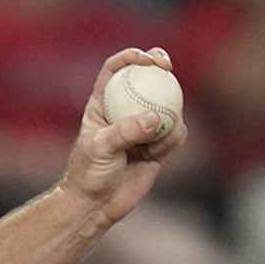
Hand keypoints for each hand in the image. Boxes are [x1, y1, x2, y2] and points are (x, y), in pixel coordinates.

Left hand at [58, 48, 186, 227]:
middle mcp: (124, 111)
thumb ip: (127, 131)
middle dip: (160, 66)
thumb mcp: (101, 148)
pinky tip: (157, 154)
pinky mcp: (158, 145)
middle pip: (146, 79)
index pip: (116, 70)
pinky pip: (176, 133)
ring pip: (167, 106)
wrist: (95, 206)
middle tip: (167, 67)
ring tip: (151, 142)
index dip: (131, 57)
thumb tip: (156, 118)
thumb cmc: (88, 174)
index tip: (147, 58)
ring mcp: (143, 127)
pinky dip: (172, 139)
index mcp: (102, 104)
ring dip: (168, 116)